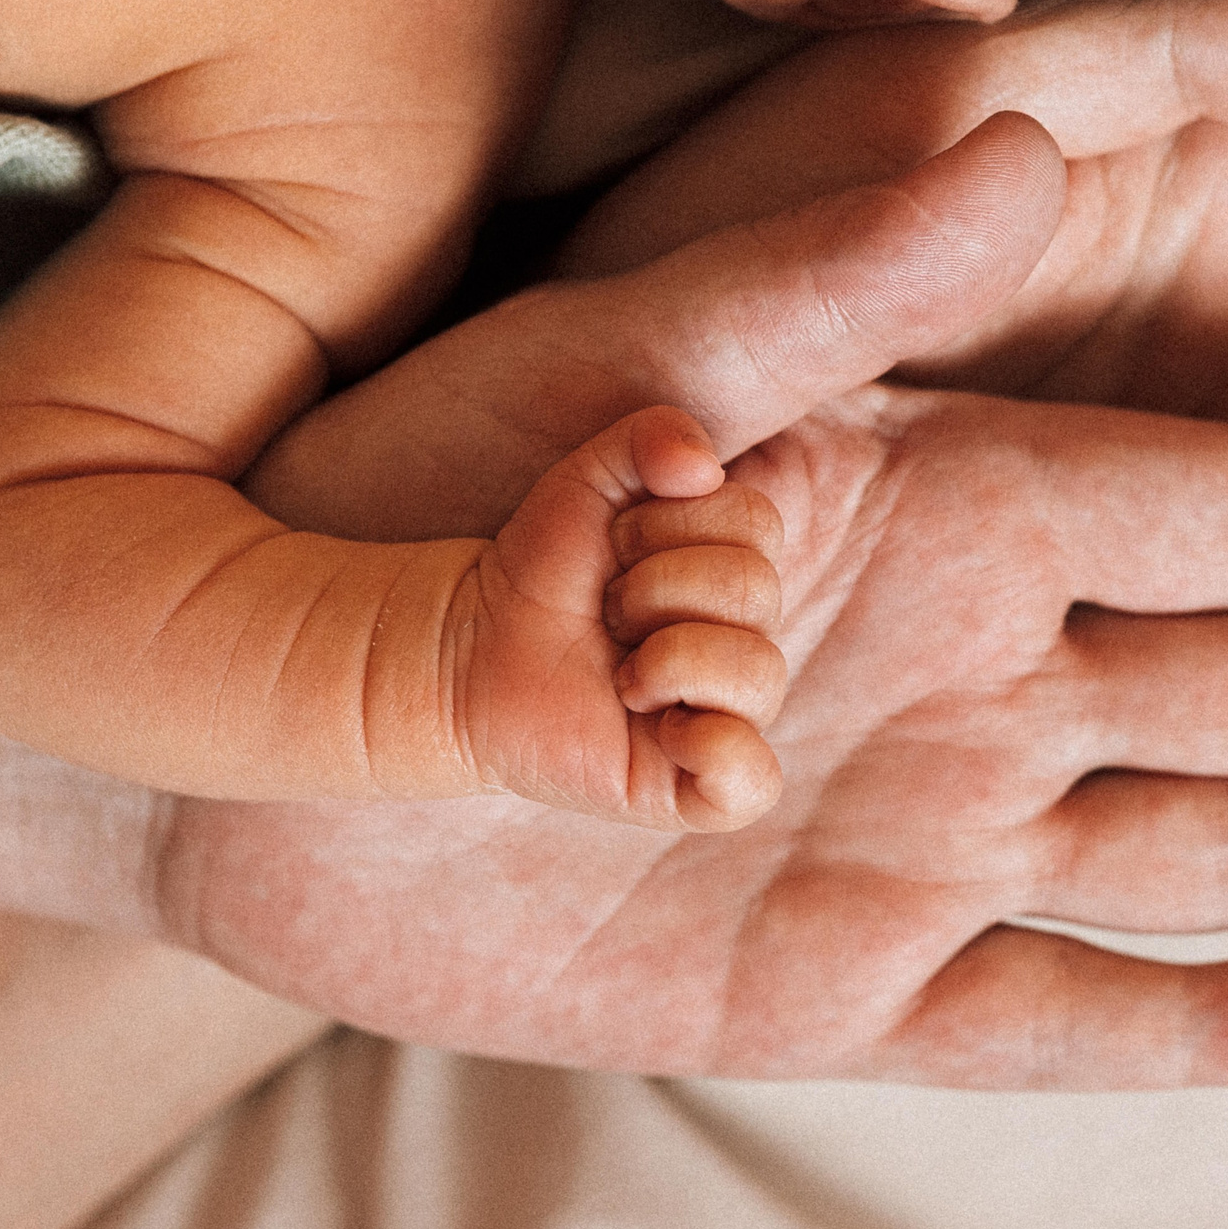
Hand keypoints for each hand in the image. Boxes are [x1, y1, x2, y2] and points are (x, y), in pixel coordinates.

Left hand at [217, 115, 1227, 1086]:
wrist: (231, 730)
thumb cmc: (404, 499)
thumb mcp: (621, 364)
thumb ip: (835, 277)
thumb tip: (1032, 131)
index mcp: (946, 487)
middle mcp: (978, 653)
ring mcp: (927, 822)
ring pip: (1227, 830)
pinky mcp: (845, 975)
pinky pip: (1058, 1009)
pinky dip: (1195, 1020)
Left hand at [460, 406, 788, 831]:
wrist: (468, 650)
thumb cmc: (541, 569)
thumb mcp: (590, 480)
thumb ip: (650, 437)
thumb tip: (702, 466)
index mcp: (737, 576)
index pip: (758, 525)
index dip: (671, 526)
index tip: (616, 551)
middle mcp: (747, 645)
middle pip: (757, 592)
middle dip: (657, 589)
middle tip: (607, 614)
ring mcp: (730, 720)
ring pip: (759, 673)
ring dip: (665, 659)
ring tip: (618, 673)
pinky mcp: (701, 791)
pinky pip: (754, 779)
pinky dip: (711, 746)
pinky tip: (658, 730)